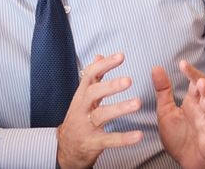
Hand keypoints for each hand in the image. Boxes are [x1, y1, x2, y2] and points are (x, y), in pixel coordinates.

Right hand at [56, 53, 143, 168]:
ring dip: (120, 108)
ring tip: (137, 103)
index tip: (121, 56)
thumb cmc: (79, 118)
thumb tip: (98, 56)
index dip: (105, 65)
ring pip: (102, 115)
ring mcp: (86, 125)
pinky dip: (123, 138)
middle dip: (111, 86)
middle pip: (94, 93)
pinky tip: (138, 135)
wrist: (66, 148)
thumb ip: (92, 77)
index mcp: (82, 95)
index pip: (90, 75)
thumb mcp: (83, 96)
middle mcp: (82, 108)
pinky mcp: (92, 142)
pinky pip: (109, 139)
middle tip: (129, 80)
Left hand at [152, 60, 204, 168]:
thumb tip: (156, 67)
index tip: (182, 64)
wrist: (185, 159)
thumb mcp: (166, 111)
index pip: (196, 83)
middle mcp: (203, 112)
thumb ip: (163, 91)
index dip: (191, 73)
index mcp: (193, 102)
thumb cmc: (178, 134)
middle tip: (199, 82)